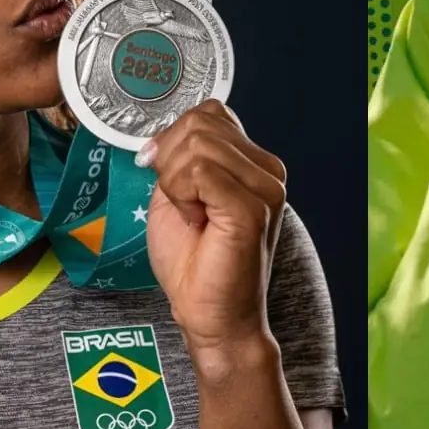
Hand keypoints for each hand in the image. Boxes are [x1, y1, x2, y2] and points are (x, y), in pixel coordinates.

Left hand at [136, 100, 285, 357]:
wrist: (209, 315)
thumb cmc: (194, 263)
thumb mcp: (178, 193)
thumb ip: (179, 157)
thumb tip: (159, 133)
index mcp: (255, 164)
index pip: (210, 113)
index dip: (174, 138)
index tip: (164, 174)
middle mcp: (268, 171)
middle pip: (200, 123)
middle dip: (170, 159)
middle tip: (179, 201)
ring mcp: (265, 189)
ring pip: (198, 144)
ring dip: (174, 181)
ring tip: (190, 214)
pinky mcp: (251, 209)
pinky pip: (200, 171)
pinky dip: (181, 194)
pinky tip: (194, 221)